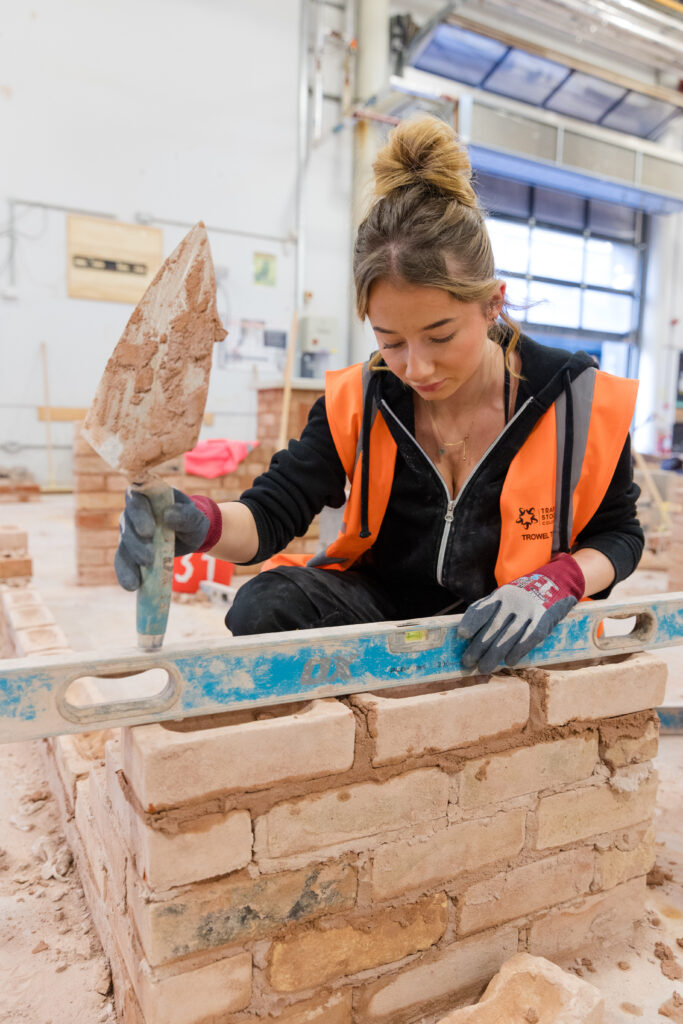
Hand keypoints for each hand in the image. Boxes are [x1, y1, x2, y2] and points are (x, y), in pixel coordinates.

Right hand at [115, 488, 219, 590]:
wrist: (190, 534)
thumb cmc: (191, 520)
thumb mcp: (195, 518)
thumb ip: (186, 515)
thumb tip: (169, 516)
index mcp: (148, 496)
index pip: (136, 498)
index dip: (138, 514)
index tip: (148, 532)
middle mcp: (133, 512)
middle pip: (127, 525)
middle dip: (136, 544)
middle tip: (149, 559)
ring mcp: (129, 531)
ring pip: (124, 545)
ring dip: (130, 562)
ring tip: (139, 579)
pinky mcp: (129, 550)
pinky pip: (123, 561)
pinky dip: (126, 574)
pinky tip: (131, 586)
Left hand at [457, 553, 584, 673]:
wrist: (554, 585)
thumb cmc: (520, 599)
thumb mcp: (504, 598)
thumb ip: (488, 612)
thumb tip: (468, 637)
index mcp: (500, 595)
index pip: (482, 609)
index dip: (471, 622)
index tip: (462, 635)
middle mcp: (513, 602)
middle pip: (493, 627)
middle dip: (478, 647)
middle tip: (467, 662)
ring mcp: (529, 612)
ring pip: (508, 636)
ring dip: (494, 655)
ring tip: (483, 668)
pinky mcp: (543, 621)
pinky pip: (528, 639)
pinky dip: (518, 651)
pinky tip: (509, 662)